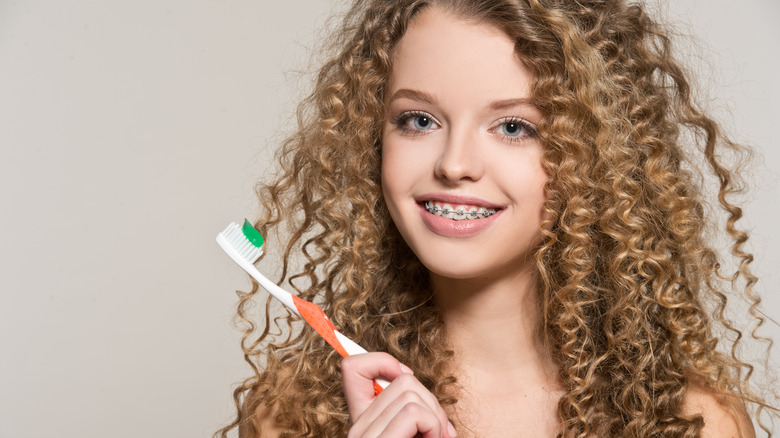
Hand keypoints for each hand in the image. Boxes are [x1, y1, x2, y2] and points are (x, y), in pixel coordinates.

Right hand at [342, 352, 456, 437]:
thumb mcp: (413, 432)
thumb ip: (406, 411)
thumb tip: (408, 375)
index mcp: (363, 425)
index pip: (352, 367)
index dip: (383, 362)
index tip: (407, 385)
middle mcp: (357, 429)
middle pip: (401, 379)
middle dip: (431, 402)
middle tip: (438, 432)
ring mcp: (364, 436)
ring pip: (409, 391)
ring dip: (435, 417)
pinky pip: (413, 412)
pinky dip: (433, 426)